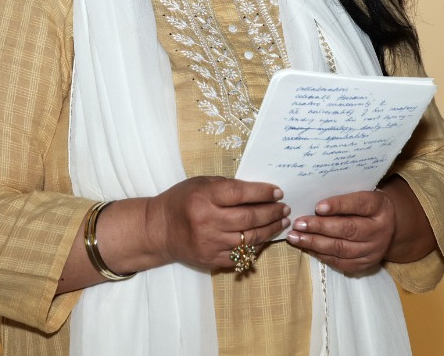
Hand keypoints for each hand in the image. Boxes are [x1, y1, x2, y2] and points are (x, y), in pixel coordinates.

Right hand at [145, 176, 289, 269]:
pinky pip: (241, 254)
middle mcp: (207, 221)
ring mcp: (210, 243)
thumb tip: (258, 191)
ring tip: (282, 222)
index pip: (240, 194)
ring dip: (270, 230)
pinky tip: (265, 237)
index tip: (278, 192)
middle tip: (285, 208)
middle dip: (272, 212)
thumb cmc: (181, 200)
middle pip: (249, 218)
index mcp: (204, 198)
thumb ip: (226, 187)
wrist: (159, 229)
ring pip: (249, 238)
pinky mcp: (211, 260)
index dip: (262, 192)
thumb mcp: (200, 184)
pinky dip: (256, 246)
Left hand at [285, 190, 395, 273]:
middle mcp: (379, 230)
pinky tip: (307, 247)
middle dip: (319, 227)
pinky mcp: (366, 264)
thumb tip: (311, 200)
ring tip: (295, 237)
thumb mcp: (361, 194)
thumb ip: (343, 196)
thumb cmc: (366, 206)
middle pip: (348, 229)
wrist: (388, 226)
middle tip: (298, 224)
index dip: (338, 205)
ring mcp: (374, 250)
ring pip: (342, 249)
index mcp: (379, 207)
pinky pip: (341, 262)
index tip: (317, 207)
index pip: (358, 204)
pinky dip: (321, 255)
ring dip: (315, 243)